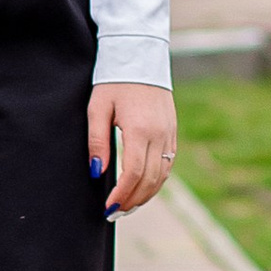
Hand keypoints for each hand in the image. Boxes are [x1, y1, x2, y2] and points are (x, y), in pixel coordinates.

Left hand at [89, 83, 177, 217]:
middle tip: (114, 213)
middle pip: (151, 179)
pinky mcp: (172, 132)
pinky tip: (142, 188)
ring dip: (146, 195)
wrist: (140, 57)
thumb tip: (98, 172)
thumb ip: (98, 142)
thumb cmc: (114, 82)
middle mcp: (159, 134)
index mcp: (140, 129)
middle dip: (133, 200)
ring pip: (162, 175)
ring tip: (127, 206)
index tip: (108, 207)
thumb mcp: (98, 108)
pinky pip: (168, 164)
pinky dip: (156, 181)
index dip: (121, 194)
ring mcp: (169, 134)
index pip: (134, 173)